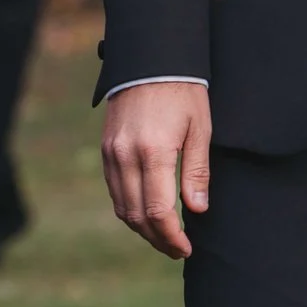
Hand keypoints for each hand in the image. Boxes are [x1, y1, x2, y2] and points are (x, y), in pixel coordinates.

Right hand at [102, 82, 211, 257]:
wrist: (151, 58)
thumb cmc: (184, 90)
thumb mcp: (200, 127)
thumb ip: (196, 171)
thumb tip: (196, 210)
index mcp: (153, 152)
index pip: (158, 211)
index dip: (172, 236)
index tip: (187, 247)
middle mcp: (125, 156)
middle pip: (136, 216)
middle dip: (157, 239)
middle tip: (178, 249)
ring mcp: (111, 153)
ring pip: (121, 207)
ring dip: (142, 228)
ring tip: (165, 236)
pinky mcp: (106, 149)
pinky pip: (114, 190)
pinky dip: (129, 208)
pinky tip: (148, 212)